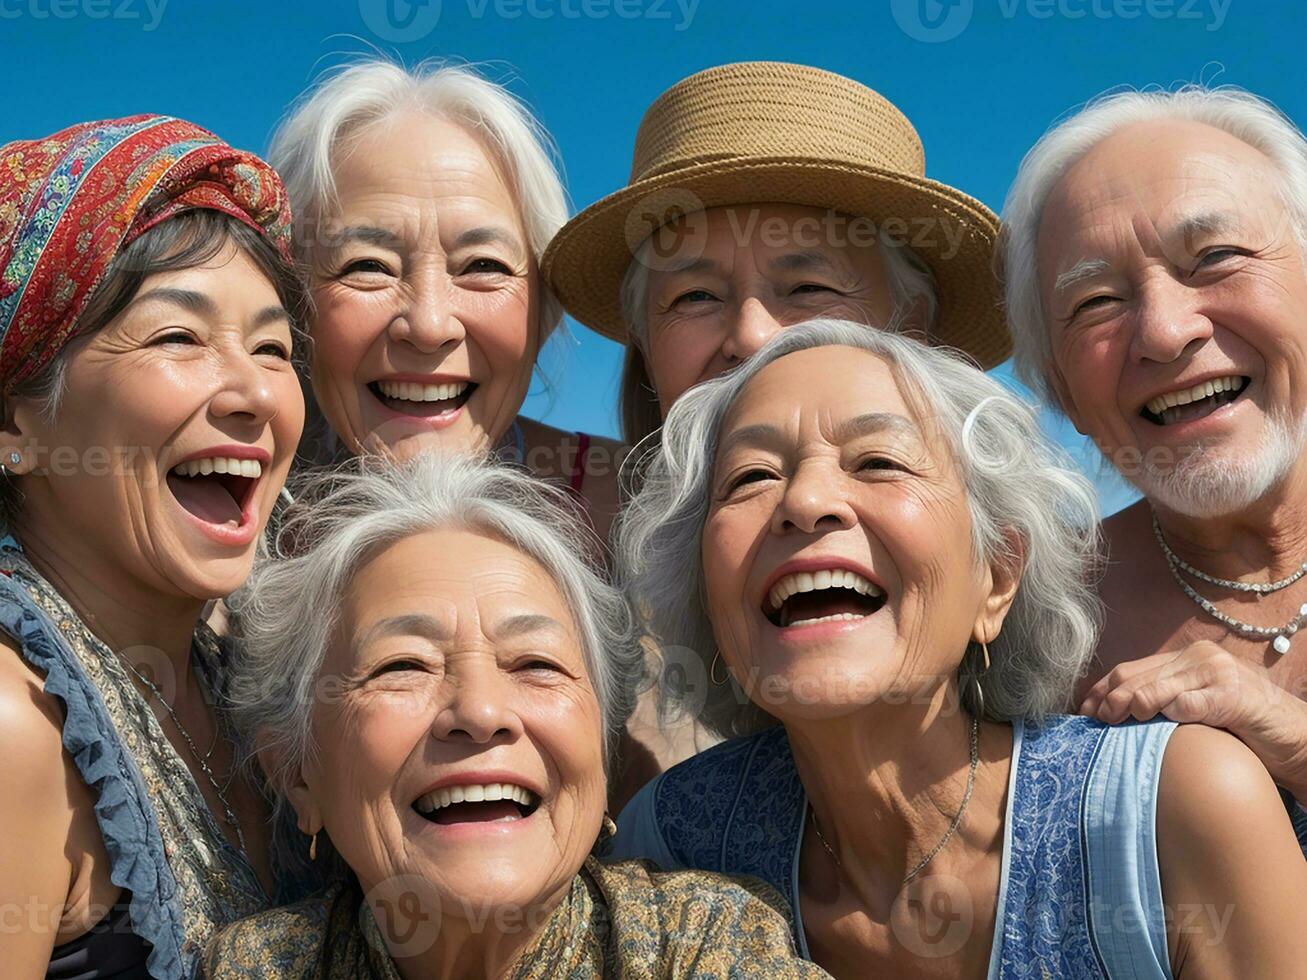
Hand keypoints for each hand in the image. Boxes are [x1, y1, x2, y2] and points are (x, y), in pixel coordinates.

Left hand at [1079, 641, 1306, 801]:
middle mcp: (1200, 658)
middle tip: (1095, 721)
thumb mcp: (1196, 706)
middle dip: (1110, 700)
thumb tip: (1114, 712)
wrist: (1295, 737)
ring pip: (1158, 690)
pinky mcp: (1233, 695)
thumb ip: (1163, 700)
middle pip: (1138, 678)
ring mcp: (1218, 673)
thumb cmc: (1241, 727)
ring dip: (1132, 708)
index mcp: (1188, 657)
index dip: (1102, 690)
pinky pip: (1189, 705)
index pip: (1131, 670)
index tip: (1083, 710)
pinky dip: (1170, 716)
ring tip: (1116, 724)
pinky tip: (1159, 726)